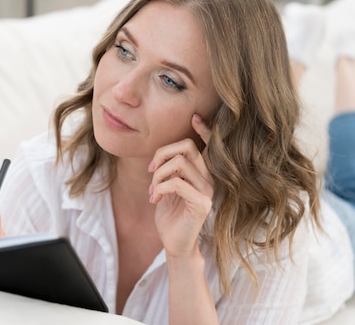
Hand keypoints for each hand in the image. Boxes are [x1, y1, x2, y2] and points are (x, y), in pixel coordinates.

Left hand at [148, 114, 213, 258]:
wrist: (174, 243)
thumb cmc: (170, 214)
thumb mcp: (167, 186)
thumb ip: (169, 170)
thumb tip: (161, 155)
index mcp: (201, 171)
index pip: (208, 144)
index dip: (204, 129)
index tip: (194, 117)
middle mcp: (209, 177)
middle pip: (187, 147)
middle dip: (162, 154)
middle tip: (151, 170)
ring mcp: (207, 190)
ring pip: (180, 163)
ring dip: (158, 174)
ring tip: (153, 190)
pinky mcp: (202, 203)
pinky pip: (177, 183)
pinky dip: (160, 188)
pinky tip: (155, 198)